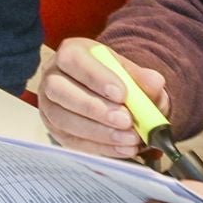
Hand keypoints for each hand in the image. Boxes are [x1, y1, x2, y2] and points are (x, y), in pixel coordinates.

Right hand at [35, 37, 167, 157]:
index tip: (122, 94)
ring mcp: (48, 104)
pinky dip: (99, 147)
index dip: (95, 78)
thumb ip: (142, 77)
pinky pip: (70, 141)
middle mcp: (52, 76)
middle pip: (59, 90)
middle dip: (94, 108)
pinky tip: (123, 149)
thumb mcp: (131, 73)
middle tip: (126, 120)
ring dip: (98, 131)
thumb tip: (154, 82)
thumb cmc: (117, 80)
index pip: (72, 60)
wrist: (109, 95)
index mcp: (70, 53)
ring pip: (61, 118)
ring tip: (129, 138)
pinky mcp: (54, 129)